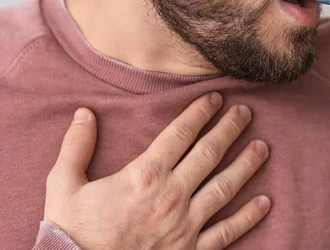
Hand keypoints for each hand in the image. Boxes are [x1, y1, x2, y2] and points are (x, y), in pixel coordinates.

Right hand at [44, 93, 270, 249]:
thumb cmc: (72, 233)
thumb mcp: (63, 186)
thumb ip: (75, 147)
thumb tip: (83, 113)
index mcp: (144, 176)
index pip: (181, 134)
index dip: (200, 112)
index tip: (216, 98)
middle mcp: (171, 196)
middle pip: (209, 154)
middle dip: (230, 130)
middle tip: (246, 113)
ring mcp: (185, 225)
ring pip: (225, 188)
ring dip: (246, 165)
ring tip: (263, 147)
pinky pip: (227, 232)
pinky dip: (248, 217)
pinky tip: (265, 202)